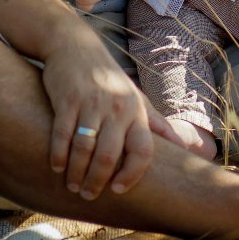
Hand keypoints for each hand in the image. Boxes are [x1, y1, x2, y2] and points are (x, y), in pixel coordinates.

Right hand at [42, 20, 179, 198]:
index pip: (143, 150)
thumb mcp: (135, 97)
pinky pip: (62, 134)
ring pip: (84, 148)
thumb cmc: (107, 77)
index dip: (133, 174)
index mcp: (136, 111)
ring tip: (72, 185)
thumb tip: (182, 146)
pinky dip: (58, 155)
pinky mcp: (67, 99)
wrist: (74, 45)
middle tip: (88, 194)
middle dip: (97, 181)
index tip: (119, 189)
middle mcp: (116, 108)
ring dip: (76, 172)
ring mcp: (91, 103)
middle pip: (108, 155)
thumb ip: (156, 123)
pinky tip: (56, 166)